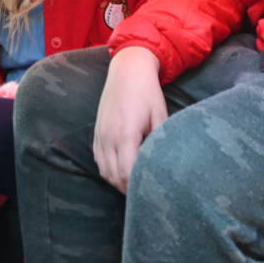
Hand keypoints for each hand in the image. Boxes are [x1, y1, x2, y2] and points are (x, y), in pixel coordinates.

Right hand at [93, 46, 165, 193]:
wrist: (127, 70)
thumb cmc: (147, 92)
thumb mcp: (160, 115)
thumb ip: (161, 140)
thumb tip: (167, 163)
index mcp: (126, 134)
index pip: (127, 173)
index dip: (137, 186)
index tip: (150, 190)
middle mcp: (109, 137)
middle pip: (114, 177)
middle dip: (128, 188)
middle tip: (144, 192)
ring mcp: (100, 134)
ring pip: (104, 171)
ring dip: (117, 181)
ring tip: (133, 184)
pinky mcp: (96, 132)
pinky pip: (98, 159)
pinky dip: (107, 170)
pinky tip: (120, 170)